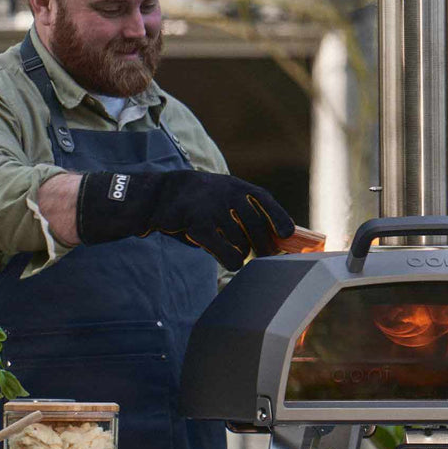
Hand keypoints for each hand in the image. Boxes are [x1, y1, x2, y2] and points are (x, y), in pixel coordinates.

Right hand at [76, 170, 294, 270]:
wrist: (160, 196)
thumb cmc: (199, 202)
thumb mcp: (222, 196)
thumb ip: (244, 211)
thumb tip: (274, 237)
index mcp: (236, 186)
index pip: (264, 200)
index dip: (278, 217)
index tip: (287, 234)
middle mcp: (226, 195)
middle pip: (256, 227)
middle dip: (265, 246)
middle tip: (268, 258)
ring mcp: (212, 209)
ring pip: (241, 242)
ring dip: (241, 252)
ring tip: (234, 252)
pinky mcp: (198, 225)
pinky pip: (225, 251)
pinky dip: (231, 260)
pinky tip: (230, 262)